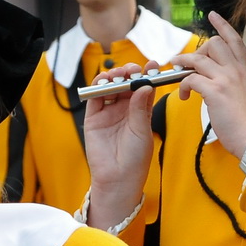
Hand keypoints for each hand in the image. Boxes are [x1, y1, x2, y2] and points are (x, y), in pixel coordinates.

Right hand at [82, 65, 155, 227]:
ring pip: (109, 86)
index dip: (147, 75)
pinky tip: (104, 81)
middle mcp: (124, 109)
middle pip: (126, 83)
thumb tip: (145, 86)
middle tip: (133, 69)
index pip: (144, 88)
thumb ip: (141, 108)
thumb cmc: (135, 160)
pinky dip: (98, 86)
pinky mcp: (94, 117)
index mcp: (141, 111)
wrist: (118, 179)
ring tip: (119, 74)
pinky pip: (94, 97)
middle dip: (129, 72)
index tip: (152, 65)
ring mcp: (108, 112)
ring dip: (114, 76)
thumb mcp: (142, 132)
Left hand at [175, 11, 245, 158]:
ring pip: (198, 58)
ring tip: (177, 72)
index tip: (213, 16)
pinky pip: (191, 79)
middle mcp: (235, 70)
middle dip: (197, 51)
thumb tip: (214, 78)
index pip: (234, 39)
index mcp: (243, 70)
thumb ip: (232, 81)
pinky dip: (184, 87)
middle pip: (213, 43)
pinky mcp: (215, 92)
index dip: (222, 26)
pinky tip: (185, 96)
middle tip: (189, 65)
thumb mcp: (244, 93)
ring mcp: (226, 79)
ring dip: (183, 64)